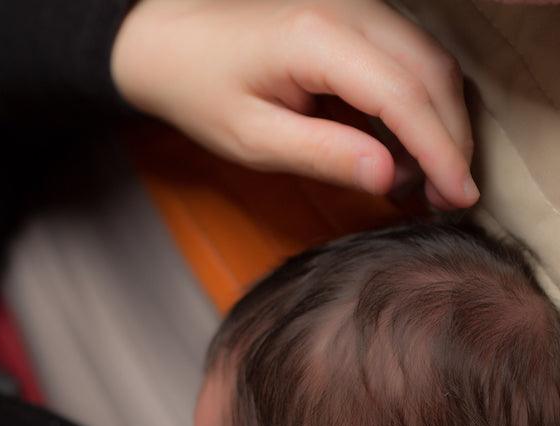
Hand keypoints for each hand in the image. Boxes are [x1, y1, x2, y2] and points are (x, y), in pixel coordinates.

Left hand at [111, 0, 477, 207]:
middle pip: (432, 75)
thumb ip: (321, 155)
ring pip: (430, 65)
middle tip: (448, 201)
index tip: (458, 196)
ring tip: (427, 185)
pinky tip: (404, 153)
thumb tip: (390, 176)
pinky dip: (419, 106)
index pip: (403, 95)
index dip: (440, 149)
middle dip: (450, 141)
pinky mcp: (359, 19)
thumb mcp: (252, 139)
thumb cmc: (202, 91)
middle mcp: (351, 11)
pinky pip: (409, 60)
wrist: (173, 42)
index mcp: (318, 40)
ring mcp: (359, 8)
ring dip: (440, 124)